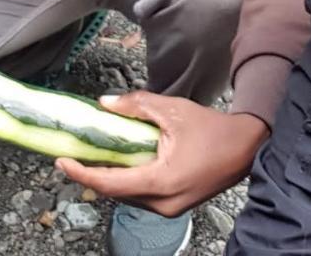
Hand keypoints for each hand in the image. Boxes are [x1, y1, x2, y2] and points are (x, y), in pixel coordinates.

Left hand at [56, 91, 268, 216]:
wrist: (248, 147)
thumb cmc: (214, 130)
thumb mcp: (173, 111)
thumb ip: (136, 105)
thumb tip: (105, 103)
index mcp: (162, 182)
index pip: (110, 183)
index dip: (82, 174)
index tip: (62, 161)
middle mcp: (164, 203)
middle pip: (115, 192)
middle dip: (93, 174)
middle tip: (75, 153)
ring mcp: (170, 208)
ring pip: (127, 196)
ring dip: (111, 177)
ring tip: (95, 156)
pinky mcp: (174, 206)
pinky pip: (141, 195)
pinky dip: (128, 179)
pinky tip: (121, 163)